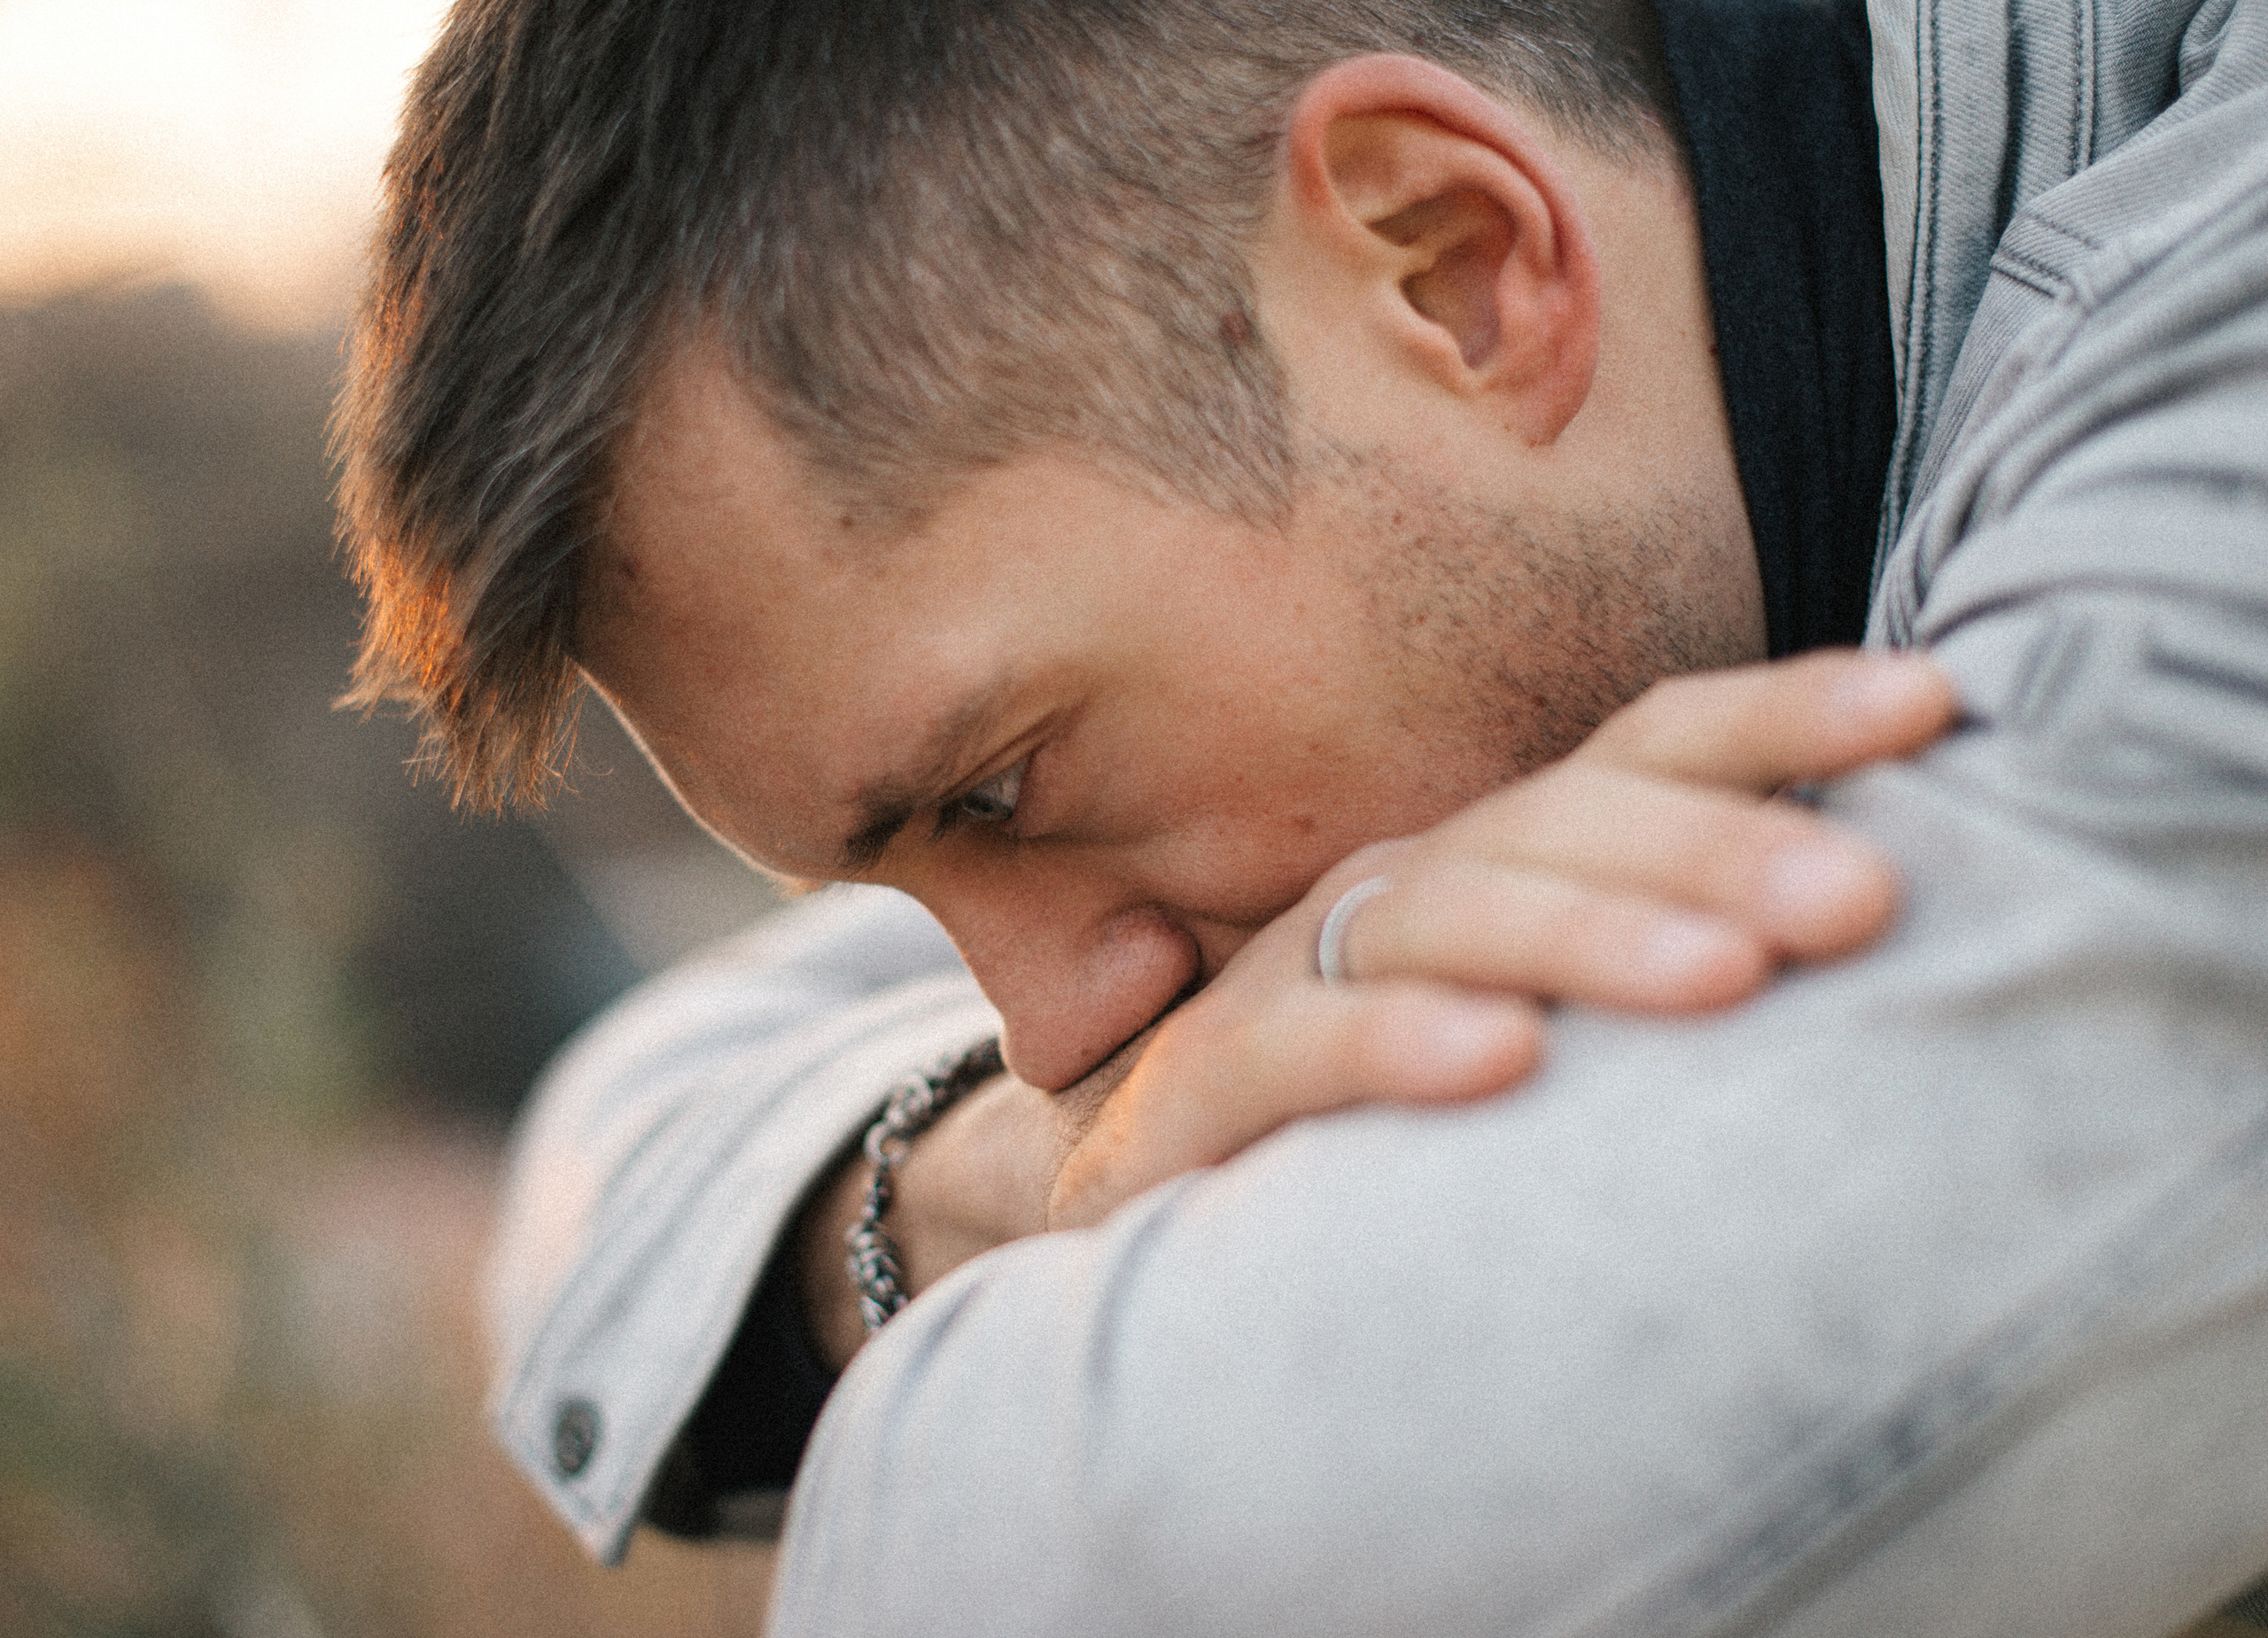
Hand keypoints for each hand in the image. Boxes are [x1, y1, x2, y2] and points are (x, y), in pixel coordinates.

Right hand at [1045, 650, 1957, 1226]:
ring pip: (1445, 916)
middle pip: (1559, 821)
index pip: (1642, 752)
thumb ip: (1673, 966)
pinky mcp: (1204, 1088)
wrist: (1164, 1214)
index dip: (1779, 716)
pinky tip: (1503, 1063)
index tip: (1931, 702)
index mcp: (1499, 860)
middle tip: (1863, 898)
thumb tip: (1897, 915)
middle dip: (1716, 847)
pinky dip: (1396, 1045)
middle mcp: (1403, 886)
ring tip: (1725, 981)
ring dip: (1588, 937)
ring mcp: (1296, 972)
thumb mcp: (1546, 1024)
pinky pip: (1299, 1048)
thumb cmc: (1397, 1123)